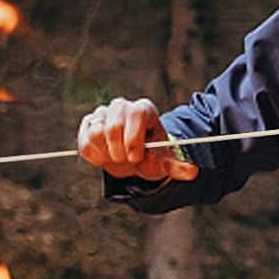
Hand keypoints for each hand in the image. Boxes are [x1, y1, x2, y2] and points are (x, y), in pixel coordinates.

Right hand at [77, 96, 197, 181]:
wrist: (133, 160)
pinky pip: (85, 142)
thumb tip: (193, 172)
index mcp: (144, 110)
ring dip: (108, 154)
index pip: (135, 115)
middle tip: (128, 160)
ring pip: (96, 134)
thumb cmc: (151, 157)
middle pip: (112, 126)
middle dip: (120, 151)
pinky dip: (96, 156)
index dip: (133, 139)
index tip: (136, 157)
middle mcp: (122, 106)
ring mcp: (102, 114)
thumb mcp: (164, 162)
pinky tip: (106, 157)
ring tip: (119, 158)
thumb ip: (177, 167)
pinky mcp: (88, 125)